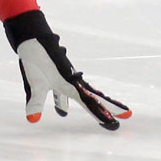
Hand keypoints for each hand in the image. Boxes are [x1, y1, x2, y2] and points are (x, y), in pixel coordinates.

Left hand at [3, 9, 131, 129]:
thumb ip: (35, 102)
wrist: (33, 37)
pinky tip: (60, 111)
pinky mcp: (57, 73)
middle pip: (95, 97)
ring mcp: (66, 76)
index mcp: (72, 84)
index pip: (91, 103)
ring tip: (98, 118)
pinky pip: (66, 92)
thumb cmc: (36, 59)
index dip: (102, 114)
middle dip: (108, 107)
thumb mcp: (34, 84)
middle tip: (128, 114)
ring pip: (83, 94)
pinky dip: (65, 102)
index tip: (117, 123)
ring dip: (90, 105)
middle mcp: (73, 80)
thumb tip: (33, 120)